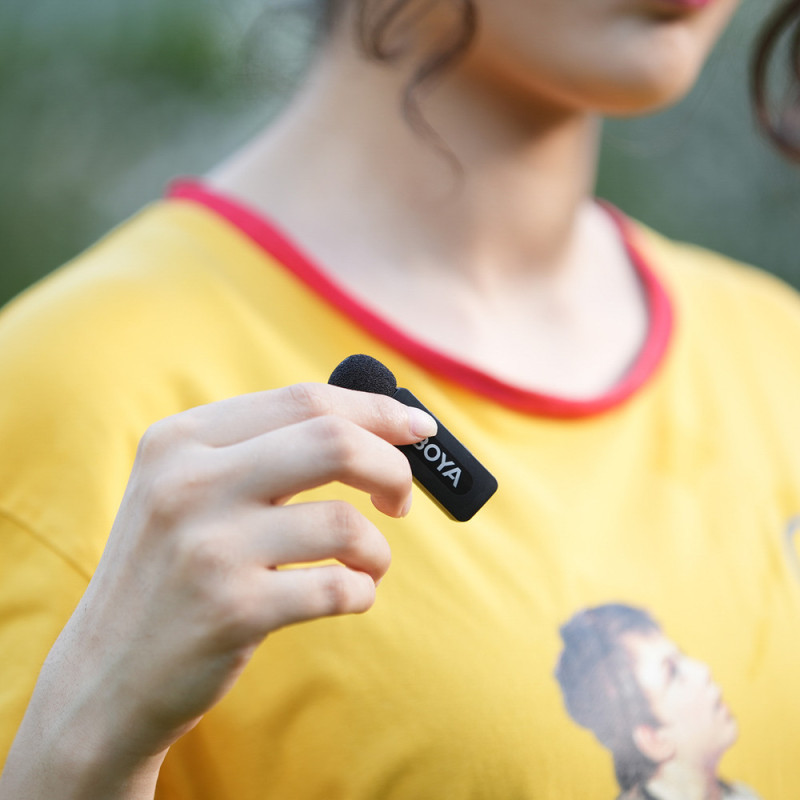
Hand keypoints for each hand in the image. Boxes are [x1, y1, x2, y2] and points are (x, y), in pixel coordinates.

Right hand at [0, 383, 435, 798]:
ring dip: (377, 548)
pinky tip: (349, 596)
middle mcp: (189, 482)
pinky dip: (362, 591)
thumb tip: (376, 423)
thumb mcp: (189, 492)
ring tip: (367, 564)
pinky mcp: (230, 610)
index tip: (419, 428)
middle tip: (401, 499)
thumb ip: (265, 451)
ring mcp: (208, 546)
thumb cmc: (172, 572)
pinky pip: (338, 588)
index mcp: (182, 439)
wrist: (103, 677)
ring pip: (345, 523)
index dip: (377, 410)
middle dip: (392, 467)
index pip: (305, 400)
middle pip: (335, 442)